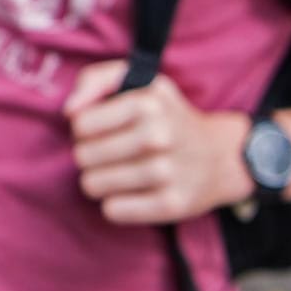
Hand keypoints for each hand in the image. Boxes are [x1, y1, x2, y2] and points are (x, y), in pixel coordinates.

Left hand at [64, 60, 251, 225]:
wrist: (220, 155)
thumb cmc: (166, 116)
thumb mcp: (138, 81)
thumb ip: (95, 80)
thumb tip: (70, 110)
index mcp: (146, 103)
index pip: (80, 124)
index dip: (85, 129)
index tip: (103, 130)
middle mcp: (158, 136)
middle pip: (83, 156)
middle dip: (90, 156)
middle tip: (111, 153)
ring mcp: (167, 173)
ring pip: (92, 185)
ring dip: (100, 181)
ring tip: (119, 172)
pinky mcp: (172, 205)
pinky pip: (113, 210)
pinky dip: (115, 204)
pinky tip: (132, 192)